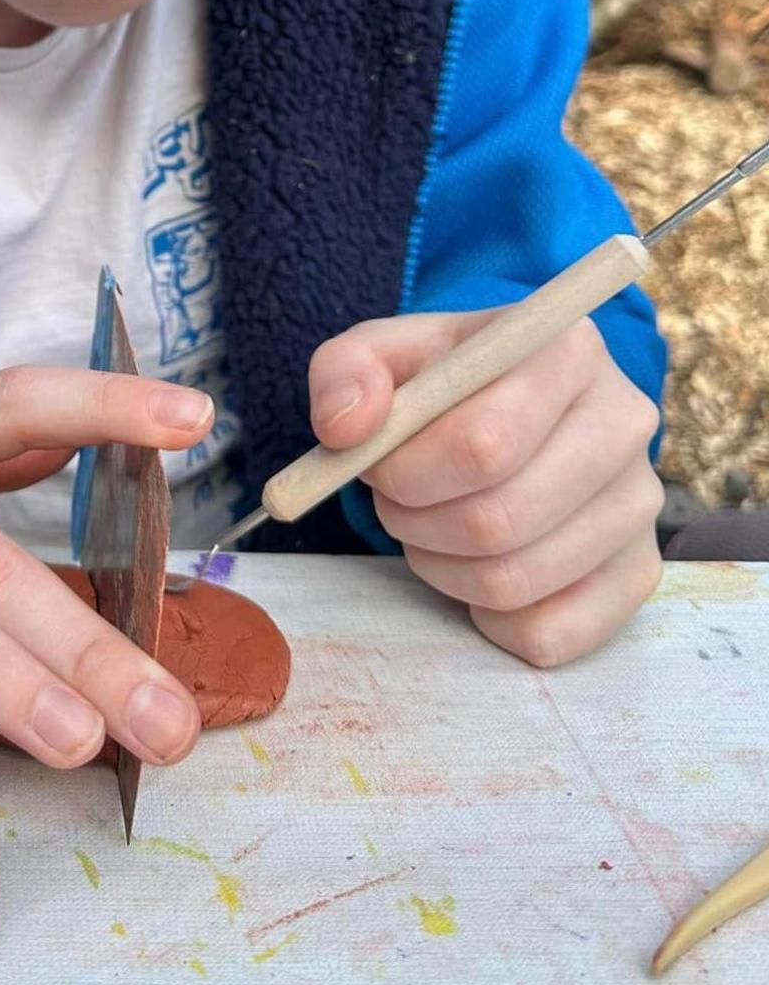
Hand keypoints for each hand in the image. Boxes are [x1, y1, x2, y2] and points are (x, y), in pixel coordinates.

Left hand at [307, 312, 662, 666]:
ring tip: (431, 529)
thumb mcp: (380, 354)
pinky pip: (551, 634)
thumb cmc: (441, 382)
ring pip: (517, 582)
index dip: (408, 474)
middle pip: (500, 520)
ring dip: (443, 570)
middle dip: (418, 525)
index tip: (378, 468)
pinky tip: (476, 570)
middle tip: (398, 504)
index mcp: (567, 350)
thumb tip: (347, 426)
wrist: (504, 408)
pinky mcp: (639, 571)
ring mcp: (640, 503)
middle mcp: (624, 421)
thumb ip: (345, 373)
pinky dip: (489, 619)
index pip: (483, 444)